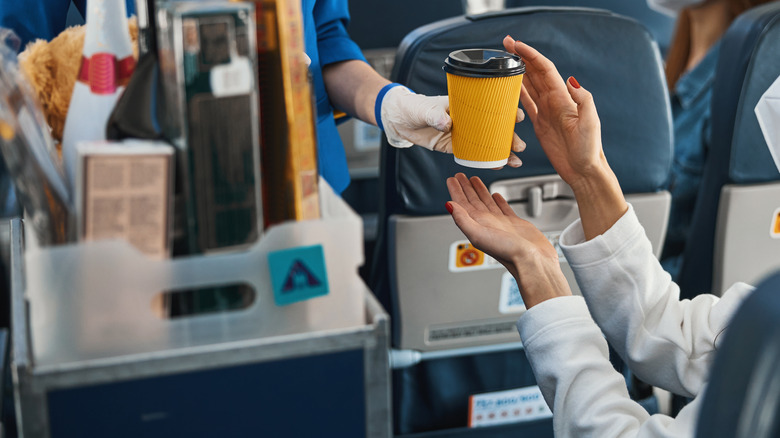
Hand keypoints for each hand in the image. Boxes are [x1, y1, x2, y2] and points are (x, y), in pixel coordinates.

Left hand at [380, 85, 524, 167]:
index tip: (517, 116)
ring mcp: (462, 133)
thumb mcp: (424, 109)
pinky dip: (486, 161)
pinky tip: (498, 166)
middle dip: (509, 137)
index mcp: (465, 104)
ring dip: (502, 152)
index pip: (491, 105)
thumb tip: (447, 122)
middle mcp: (468, 119)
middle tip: (519, 146)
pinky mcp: (454, 146)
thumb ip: (435, 115)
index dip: (506, 110)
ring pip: (488, 143)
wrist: (399, 120)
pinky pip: (474, 154)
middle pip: (494, 127)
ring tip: (515, 161)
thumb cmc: (413, 107)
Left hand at [446, 173, 571, 307]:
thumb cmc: (507, 252)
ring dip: (480, 191)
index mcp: (476, 224)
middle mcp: (487, 223)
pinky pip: (503, 208)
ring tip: (475, 180)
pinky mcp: (515, 224)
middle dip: (465, 188)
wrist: (532, 261)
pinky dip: (498, 200)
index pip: (462, 204)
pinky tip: (495, 195)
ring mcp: (500, 223)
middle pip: (472, 201)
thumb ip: (463, 219)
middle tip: (460, 175)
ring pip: (486, 202)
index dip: (456, 191)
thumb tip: (448, 205)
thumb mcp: (479, 234)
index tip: (452, 179)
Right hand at [502, 36, 605, 186]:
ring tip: (505, 60)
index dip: (530, 55)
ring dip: (518, 71)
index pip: (544, 70)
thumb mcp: (589, 123)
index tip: (517, 45)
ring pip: (530, 85)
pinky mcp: (541, 124)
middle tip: (506, 44)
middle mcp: (554, 101)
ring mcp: (547, 112)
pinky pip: (527, 104)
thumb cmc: (589, 149)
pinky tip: (510, 86)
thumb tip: (571, 81)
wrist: (584, 170)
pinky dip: (518, 92)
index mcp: (563, 98)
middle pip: (535, 73)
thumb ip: (583, 100)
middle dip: (521, 57)